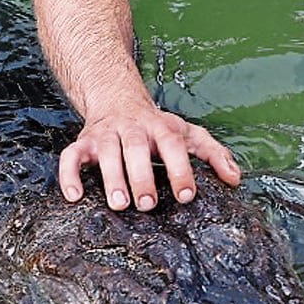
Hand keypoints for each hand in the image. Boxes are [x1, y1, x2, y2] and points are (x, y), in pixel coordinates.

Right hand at [58, 106, 241, 210]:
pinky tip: (74, 197)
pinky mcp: (83, 142)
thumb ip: (213, 153)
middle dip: (142, 176)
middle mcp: (132, 128)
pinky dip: (69, 175)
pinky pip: (70, 156)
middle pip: (136, 148)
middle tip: (148, 204)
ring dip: (111, 178)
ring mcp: (106, 134)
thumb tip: (235, 179)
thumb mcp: (187, 133)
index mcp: (161, 127)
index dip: (180, 169)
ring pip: (105, 153)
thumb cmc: (156, 126)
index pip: (173, 145)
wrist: (117, 99)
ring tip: (119, 204)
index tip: (186, 196)